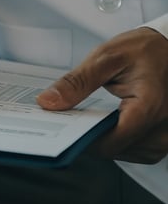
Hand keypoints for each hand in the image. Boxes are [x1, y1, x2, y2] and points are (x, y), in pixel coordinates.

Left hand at [36, 27, 167, 163]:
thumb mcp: (104, 58)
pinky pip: (138, 150)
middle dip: (90, 139)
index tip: (62, 131)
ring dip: (105, 142)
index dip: (83, 141)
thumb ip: (76, 83)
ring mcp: (165, 133)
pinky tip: (105, 126)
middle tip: (69, 123)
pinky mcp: (162, 135)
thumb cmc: (143, 49)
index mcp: (149, 107)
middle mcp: (162, 125)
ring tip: (87, 122)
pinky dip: (119, 142)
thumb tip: (48, 102)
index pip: (110, 142)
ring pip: (126, 153)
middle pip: (117, 150)